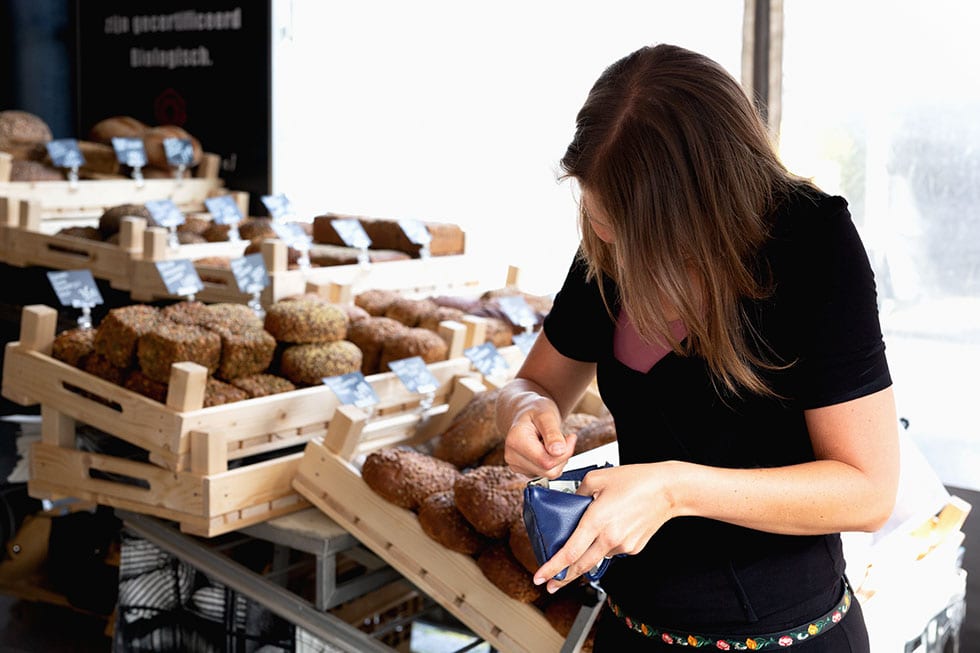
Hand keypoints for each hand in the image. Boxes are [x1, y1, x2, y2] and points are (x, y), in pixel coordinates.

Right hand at [502, 392, 576, 478]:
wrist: (526, 412)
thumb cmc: (536, 410)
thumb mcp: (547, 415)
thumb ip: (552, 433)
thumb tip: (558, 451)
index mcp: (516, 441)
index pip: (546, 461)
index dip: (564, 452)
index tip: (571, 437)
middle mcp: (512, 456)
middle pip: (548, 471)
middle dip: (563, 456)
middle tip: (565, 438)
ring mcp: (516, 465)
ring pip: (549, 474)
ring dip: (559, 460)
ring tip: (554, 442)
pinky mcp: (523, 470)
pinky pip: (546, 474)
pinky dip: (553, 463)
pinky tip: (548, 448)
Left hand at [533, 462, 679, 592]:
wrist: (668, 490)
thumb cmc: (636, 480)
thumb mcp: (597, 477)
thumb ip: (578, 492)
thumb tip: (570, 503)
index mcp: (596, 520)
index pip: (569, 552)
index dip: (552, 568)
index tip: (540, 577)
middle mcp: (609, 537)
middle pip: (580, 566)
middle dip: (562, 578)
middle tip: (550, 584)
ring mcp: (623, 545)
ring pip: (597, 556)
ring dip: (587, 554)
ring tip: (591, 536)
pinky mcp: (633, 548)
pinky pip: (613, 550)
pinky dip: (606, 544)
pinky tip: (613, 528)